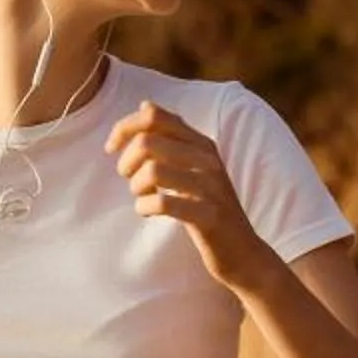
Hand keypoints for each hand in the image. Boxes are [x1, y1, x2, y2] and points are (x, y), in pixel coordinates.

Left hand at [105, 101, 270, 289]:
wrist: (245, 252)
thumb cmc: (210, 209)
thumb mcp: (195, 166)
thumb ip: (173, 137)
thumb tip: (145, 105)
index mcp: (202, 143)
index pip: (154, 116)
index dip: (124, 127)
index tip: (112, 149)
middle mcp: (208, 160)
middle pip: (148, 141)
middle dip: (126, 161)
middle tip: (129, 179)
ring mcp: (210, 187)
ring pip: (153, 170)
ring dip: (136, 186)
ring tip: (141, 196)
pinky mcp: (208, 216)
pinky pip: (163, 203)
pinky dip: (145, 206)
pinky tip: (147, 212)